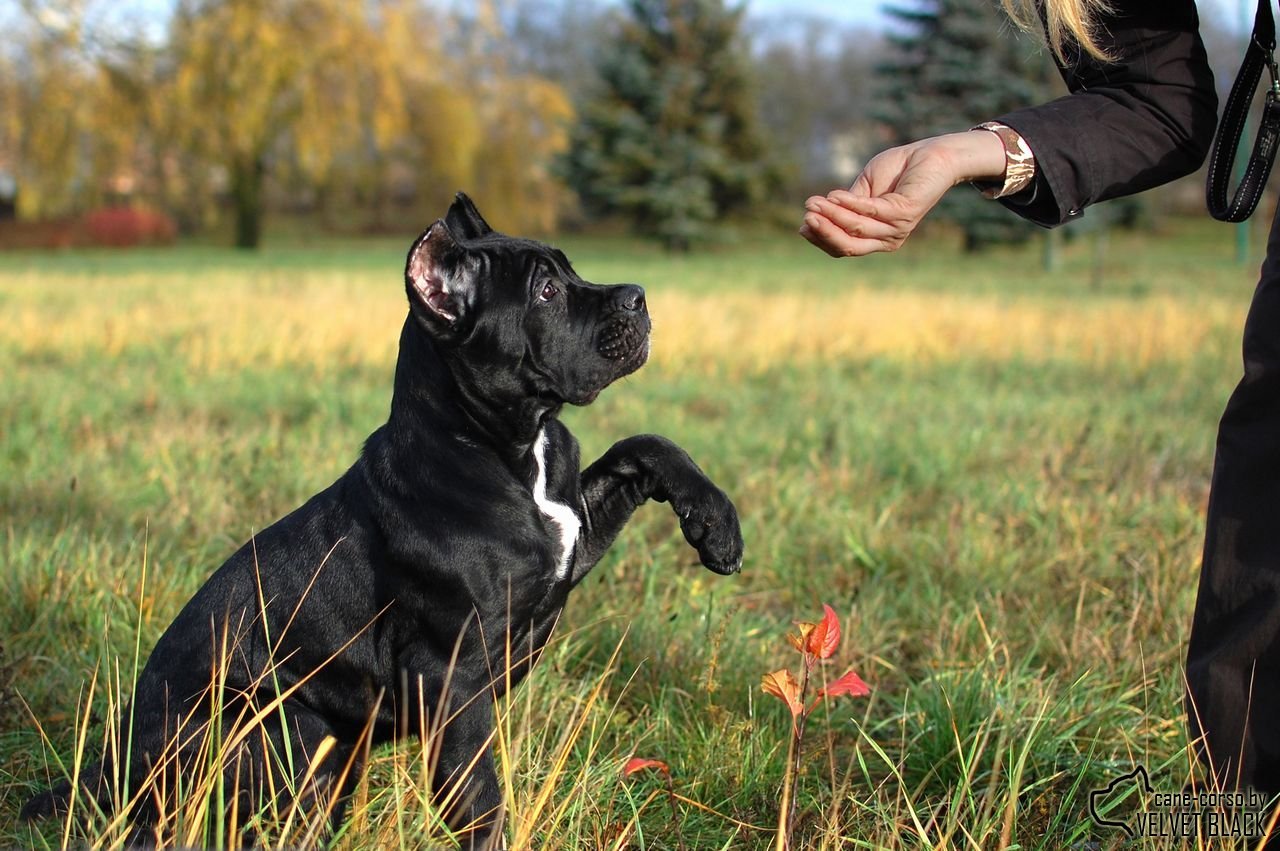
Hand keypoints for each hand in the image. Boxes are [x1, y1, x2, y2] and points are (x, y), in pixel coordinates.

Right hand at [799, 130, 1006, 257]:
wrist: (932, 154)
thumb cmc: (899, 169)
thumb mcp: (865, 188)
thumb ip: (847, 204)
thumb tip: (815, 213)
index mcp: (876, 237)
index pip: (843, 247)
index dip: (821, 238)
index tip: (803, 223)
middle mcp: (887, 239)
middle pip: (847, 246)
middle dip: (823, 232)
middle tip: (805, 214)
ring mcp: (897, 229)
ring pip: (855, 229)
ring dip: (831, 216)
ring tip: (813, 202)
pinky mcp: (904, 214)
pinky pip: (869, 212)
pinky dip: (848, 204)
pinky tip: (833, 196)